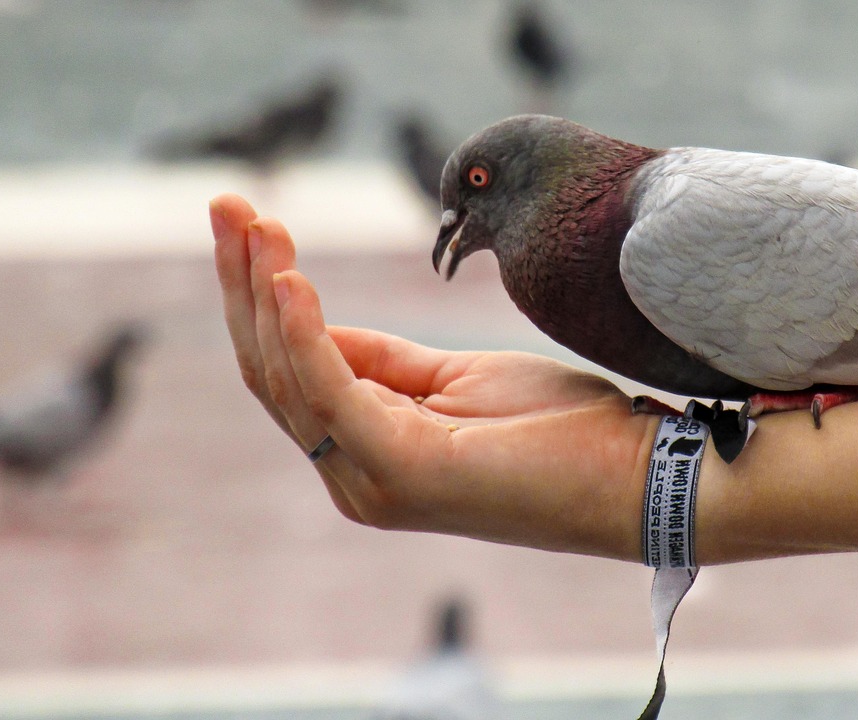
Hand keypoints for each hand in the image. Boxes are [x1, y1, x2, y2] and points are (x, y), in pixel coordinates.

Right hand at [210, 193, 656, 559]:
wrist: (634, 475)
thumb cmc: (560, 427)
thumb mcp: (460, 378)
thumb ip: (385, 361)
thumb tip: (311, 320)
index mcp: (369, 453)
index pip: (291, 369)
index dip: (263, 293)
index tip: (252, 222)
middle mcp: (355, 475)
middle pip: (272, 370)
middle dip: (243, 282)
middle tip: (223, 204)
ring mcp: (374, 480)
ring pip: (287, 377)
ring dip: (262, 290)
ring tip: (252, 222)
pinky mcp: (403, 470)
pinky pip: (332, 390)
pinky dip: (305, 330)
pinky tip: (287, 277)